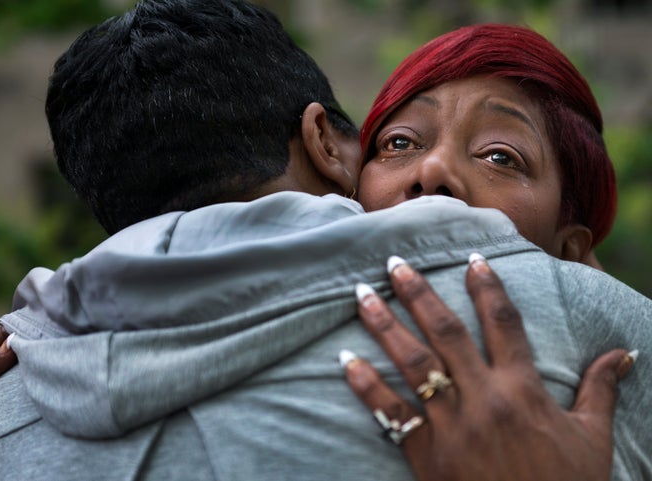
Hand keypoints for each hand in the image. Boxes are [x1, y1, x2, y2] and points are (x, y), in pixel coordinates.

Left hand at [343, 254, 634, 480]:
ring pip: (413, 363)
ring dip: (384, 325)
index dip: (488, 288)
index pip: (504, 324)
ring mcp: (452, 425)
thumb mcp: (592, 439)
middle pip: (446, 332)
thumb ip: (600, 391)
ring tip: (361, 294)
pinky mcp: (427, 455)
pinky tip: (346, 359)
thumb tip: (624, 353)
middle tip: (393, 262)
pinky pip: (392, 413)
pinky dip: (367, 386)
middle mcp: (484, 398)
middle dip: (418, 293)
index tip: (471, 259)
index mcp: (523, 390)